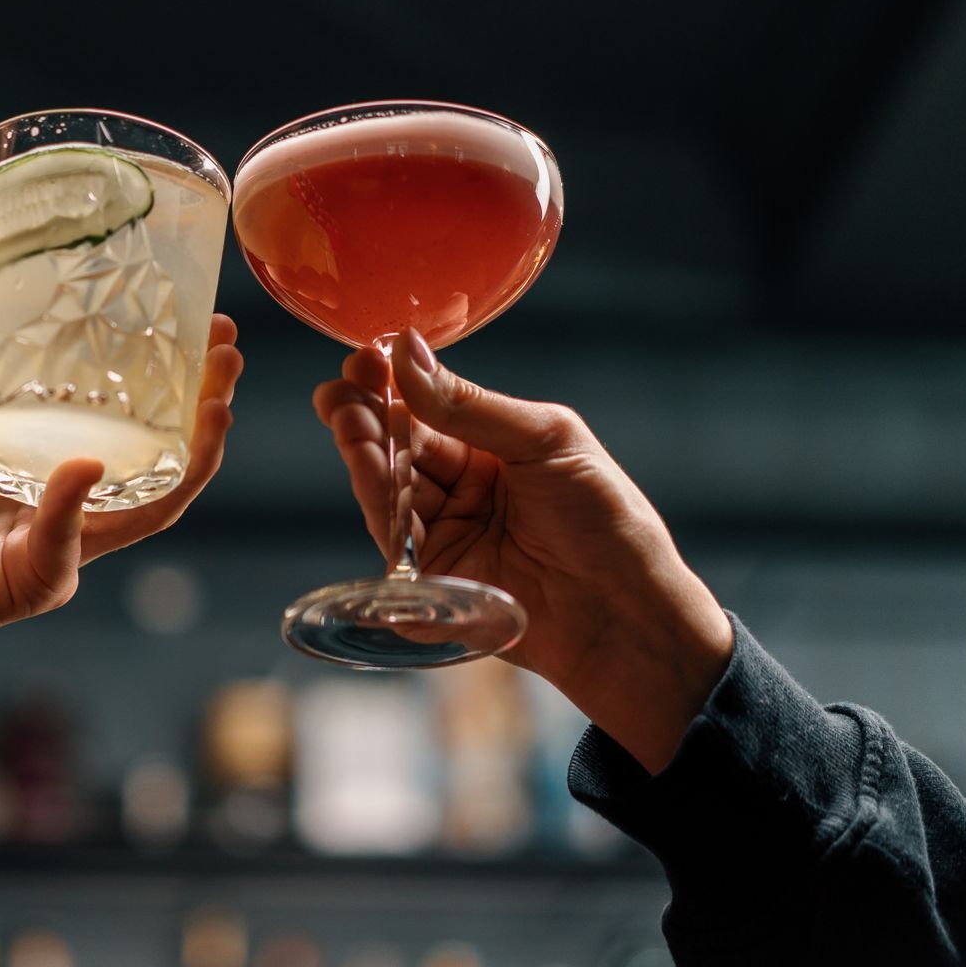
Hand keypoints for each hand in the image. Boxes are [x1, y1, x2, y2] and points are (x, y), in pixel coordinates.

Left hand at [0, 231, 242, 675]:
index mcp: (37, 439)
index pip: (126, 403)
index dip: (174, 368)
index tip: (205, 321)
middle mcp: (59, 491)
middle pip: (161, 453)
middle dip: (207, 407)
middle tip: (227, 355)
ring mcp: (53, 539)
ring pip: (148, 506)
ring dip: (189, 460)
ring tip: (214, 406)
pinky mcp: (29, 582)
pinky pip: (68, 548)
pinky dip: (74, 511)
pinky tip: (82, 469)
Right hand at [315, 330, 728, 771]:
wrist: (627, 614)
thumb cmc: (607, 521)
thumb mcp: (545, 442)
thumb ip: (469, 406)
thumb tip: (406, 353)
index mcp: (493, 449)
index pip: (427, 410)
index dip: (393, 384)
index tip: (364, 358)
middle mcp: (463, 491)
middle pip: (397, 449)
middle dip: (365, 417)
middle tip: (339, 392)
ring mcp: (446, 538)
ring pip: (387, 492)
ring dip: (364, 455)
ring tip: (348, 421)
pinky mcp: (433, 585)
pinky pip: (394, 546)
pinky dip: (378, 507)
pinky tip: (367, 470)